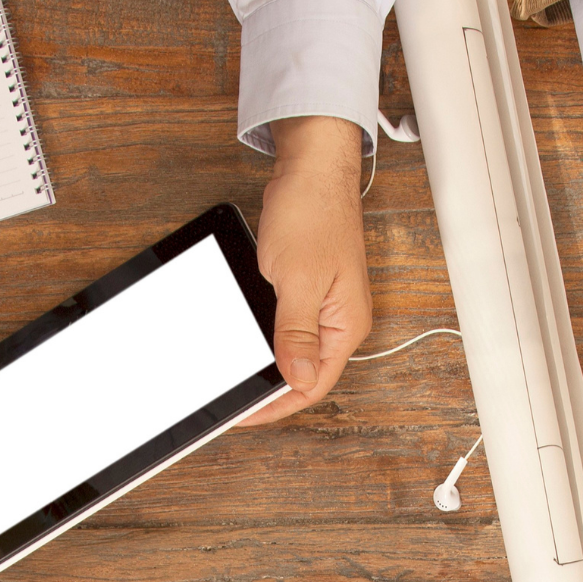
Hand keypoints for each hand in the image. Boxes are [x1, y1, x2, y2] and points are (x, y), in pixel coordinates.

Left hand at [249, 116, 370, 424]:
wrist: (313, 168)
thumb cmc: (313, 213)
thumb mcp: (298, 281)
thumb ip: (297, 334)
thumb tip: (299, 379)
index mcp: (345, 325)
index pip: (312, 385)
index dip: (276, 405)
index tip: (245, 413)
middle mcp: (339, 321)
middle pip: (306, 374)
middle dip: (272, 392)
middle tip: (237, 402)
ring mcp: (325, 306)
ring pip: (296, 351)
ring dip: (269, 365)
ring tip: (241, 378)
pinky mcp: (310, 289)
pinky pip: (290, 327)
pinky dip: (268, 339)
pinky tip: (248, 342)